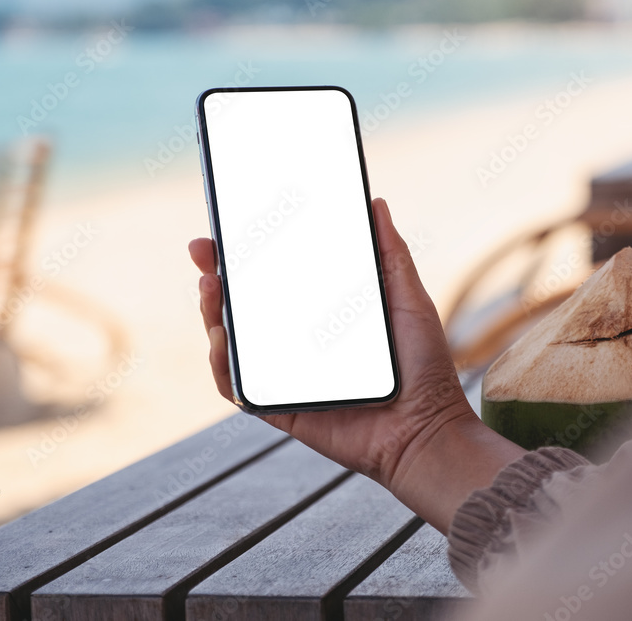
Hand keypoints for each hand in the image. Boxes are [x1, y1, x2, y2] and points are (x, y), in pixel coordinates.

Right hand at [189, 198, 523, 531]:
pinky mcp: (282, 410)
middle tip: (203, 250)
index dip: (248, 256)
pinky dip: (222, 365)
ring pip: (233, 344)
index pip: (276, 280)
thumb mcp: (408, 299)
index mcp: (324, 316)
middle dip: (216, 276)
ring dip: (212, 315)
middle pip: (245, 308)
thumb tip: (375, 204)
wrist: (428, 429)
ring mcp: (288, 376)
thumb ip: (391, 255)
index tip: (228, 228)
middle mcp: (300, 344)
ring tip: (210, 286)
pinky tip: (220, 339)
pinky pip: (239, 389)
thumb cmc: (424, 367)